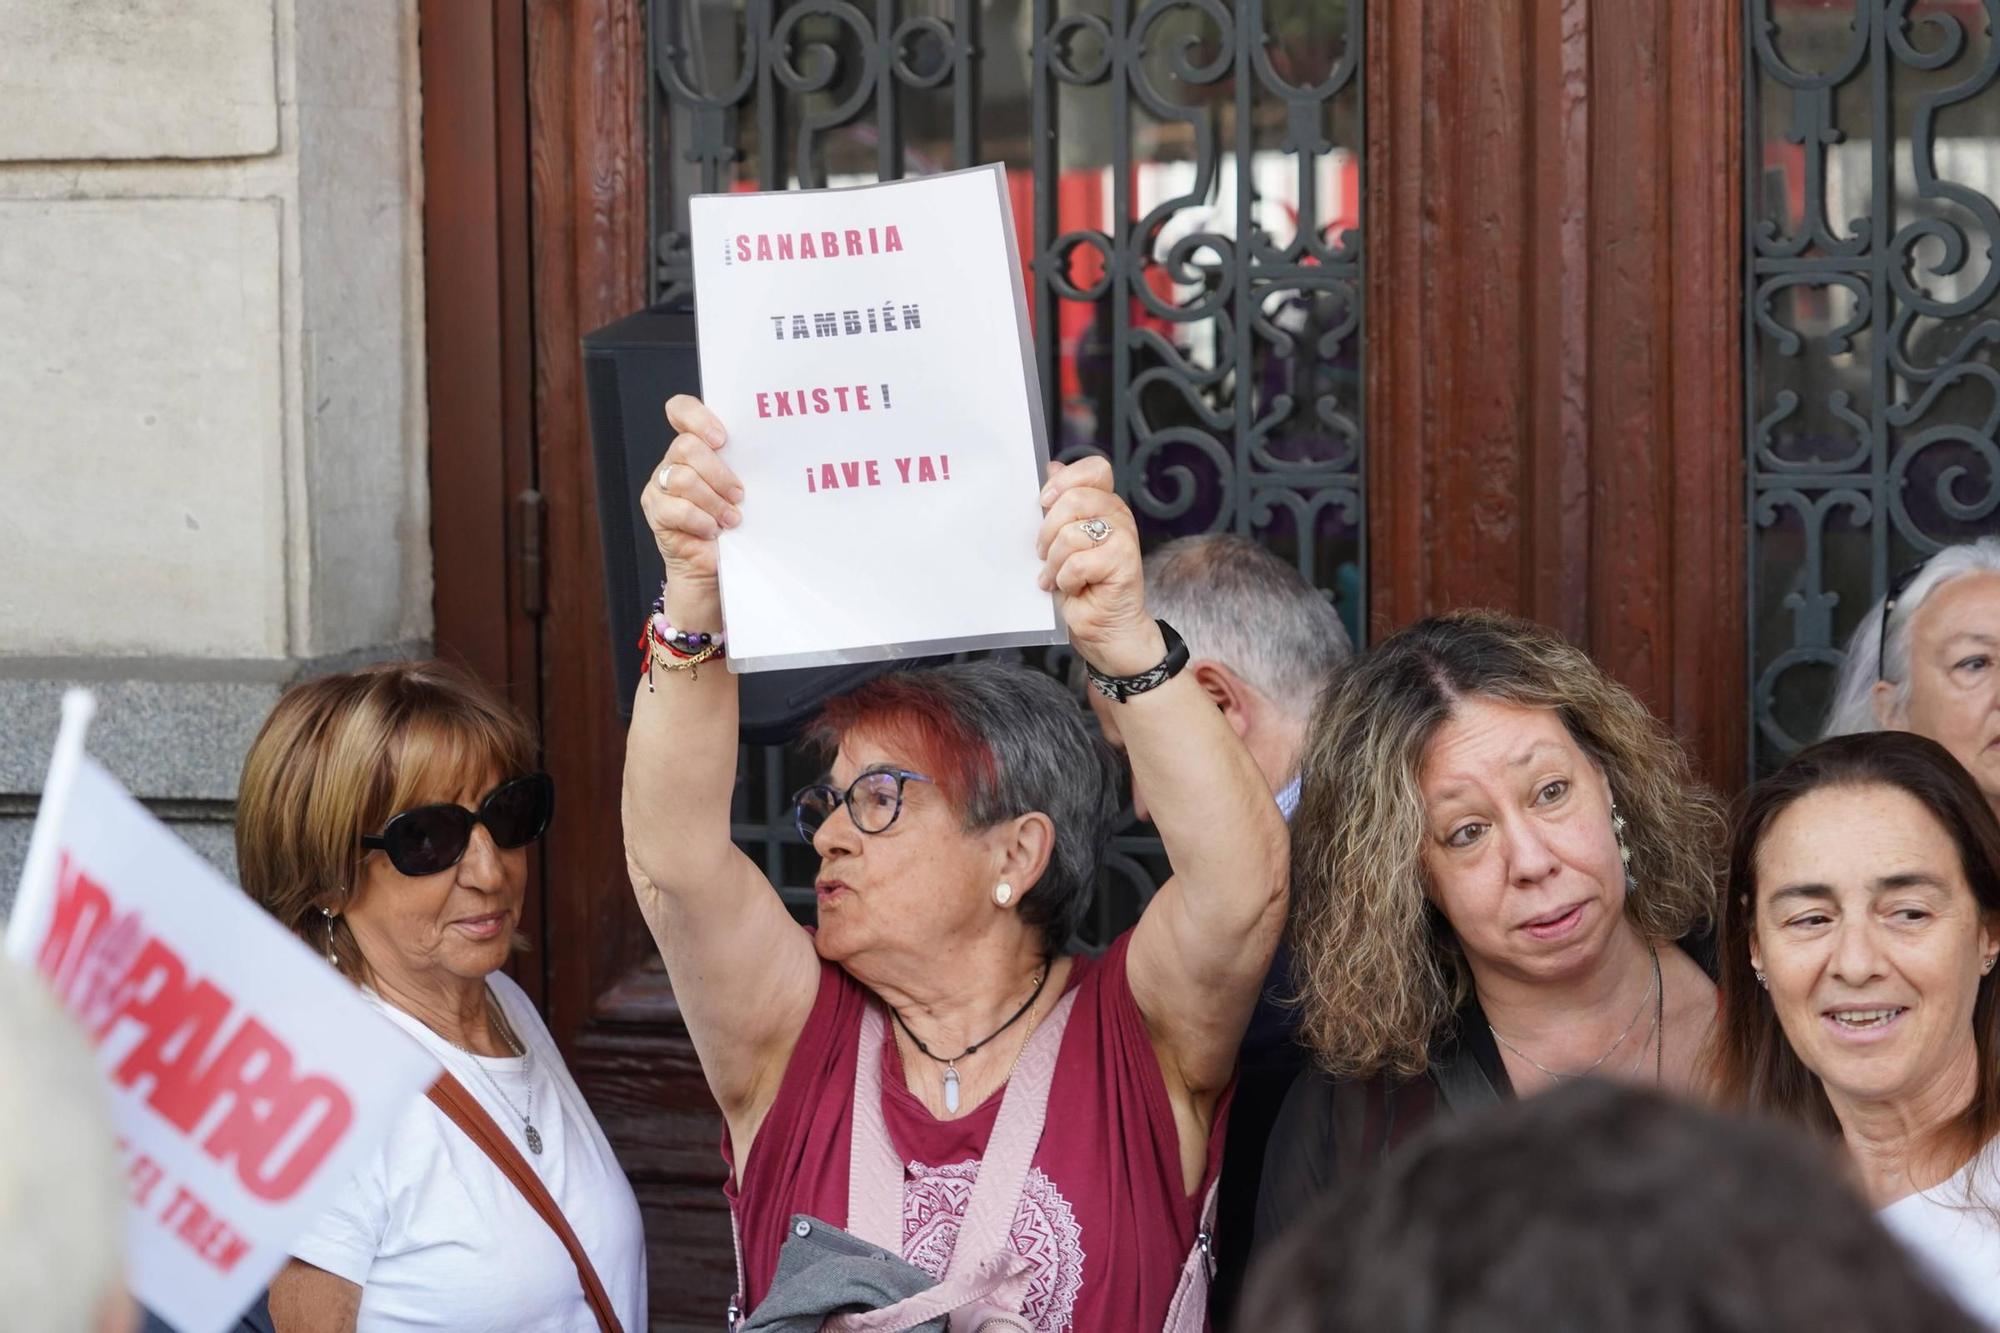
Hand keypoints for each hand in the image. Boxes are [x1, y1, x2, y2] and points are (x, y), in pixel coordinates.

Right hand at [640, 395, 741, 618]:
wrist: (717, 563)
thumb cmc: (735, 523)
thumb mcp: (742, 490)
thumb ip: (743, 467)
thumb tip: (770, 454)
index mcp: (696, 445)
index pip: (681, 410)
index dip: (697, 417)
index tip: (722, 438)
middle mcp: (673, 460)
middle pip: (687, 446)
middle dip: (719, 473)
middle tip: (739, 495)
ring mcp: (660, 484)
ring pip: (682, 478)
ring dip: (712, 501)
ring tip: (731, 519)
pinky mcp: (655, 510)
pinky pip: (674, 508)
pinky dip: (699, 520)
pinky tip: (713, 531)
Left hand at [1035, 456, 1163, 676]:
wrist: (1106, 630)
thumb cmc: (1084, 589)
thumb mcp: (1062, 543)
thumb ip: (1059, 506)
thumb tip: (1050, 466)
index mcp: (1105, 505)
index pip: (1094, 468)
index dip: (1065, 480)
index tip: (1044, 503)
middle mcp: (1119, 516)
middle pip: (1074, 498)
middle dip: (1048, 531)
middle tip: (1045, 555)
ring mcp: (1125, 538)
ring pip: (1071, 533)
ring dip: (1055, 563)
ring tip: (1058, 577)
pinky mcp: (1124, 562)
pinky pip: (1078, 562)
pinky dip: (1066, 580)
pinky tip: (1072, 589)